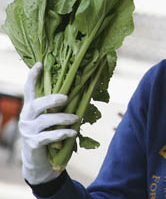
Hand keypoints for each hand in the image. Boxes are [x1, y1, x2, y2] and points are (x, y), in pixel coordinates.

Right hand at [20, 62, 78, 184]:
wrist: (39, 161)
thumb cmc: (49, 134)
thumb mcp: (51, 119)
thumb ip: (57, 108)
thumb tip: (79, 92)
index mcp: (30, 108)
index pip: (28, 90)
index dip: (32, 77)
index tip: (39, 64)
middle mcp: (26, 117)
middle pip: (36, 105)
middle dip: (51, 100)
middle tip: (66, 97)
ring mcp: (28, 131)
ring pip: (45, 121)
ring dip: (63, 118)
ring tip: (76, 118)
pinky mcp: (33, 144)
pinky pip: (49, 137)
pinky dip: (63, 133)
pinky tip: (73, 132)